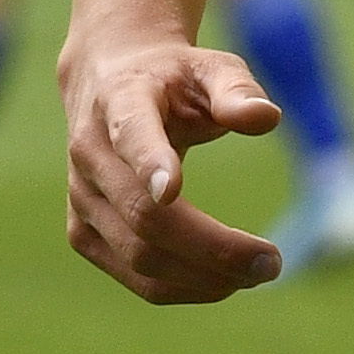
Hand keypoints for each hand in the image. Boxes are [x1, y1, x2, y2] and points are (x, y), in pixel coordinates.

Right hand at [60, 32, 285, 301]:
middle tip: (271, 263)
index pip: (131, 134)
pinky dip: (182, 287)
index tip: (173, 190)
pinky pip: (133, 275)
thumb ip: (237, 90)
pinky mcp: (82, 232)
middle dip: (211, 247)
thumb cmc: (174, 78)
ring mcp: (82, 199)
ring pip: (139, 257)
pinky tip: (224, 280)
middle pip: (146, 216)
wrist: (109, 82)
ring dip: (201, 278)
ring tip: (258, 273)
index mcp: (119, 100)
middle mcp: (90, 153)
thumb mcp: (210, 67)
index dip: (149, 163)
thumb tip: (267, 117)